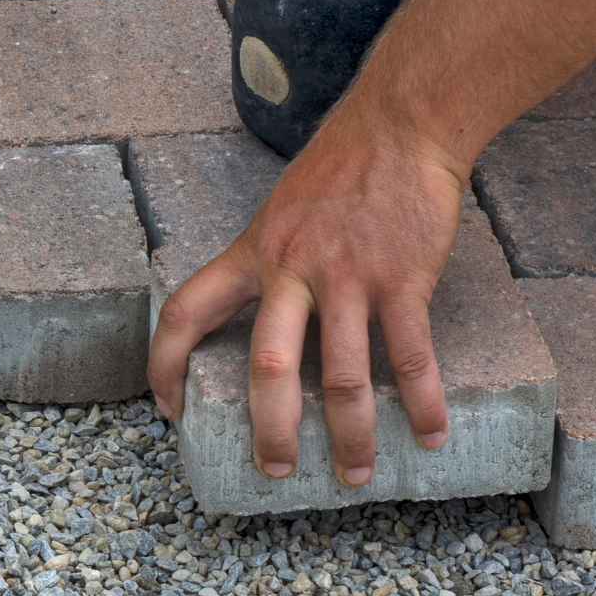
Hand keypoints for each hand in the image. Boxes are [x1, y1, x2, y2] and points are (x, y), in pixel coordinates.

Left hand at [146, 103, 465, 485]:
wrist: (402, 123)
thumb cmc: (344, 164)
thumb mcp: (282, 205)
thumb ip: (271, 255)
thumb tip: (267, 304)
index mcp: (254, 251)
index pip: (188, 310)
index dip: (165, 363)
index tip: (166, 406)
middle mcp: (292, 268)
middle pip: (267, 366)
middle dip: (270, 430)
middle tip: (275, 469)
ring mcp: (348, 276)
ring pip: (342, 376)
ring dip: (350, 435)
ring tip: (355, 472)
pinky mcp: (400, 279)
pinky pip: (408, 356)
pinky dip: (422, 403)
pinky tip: (430, 433)